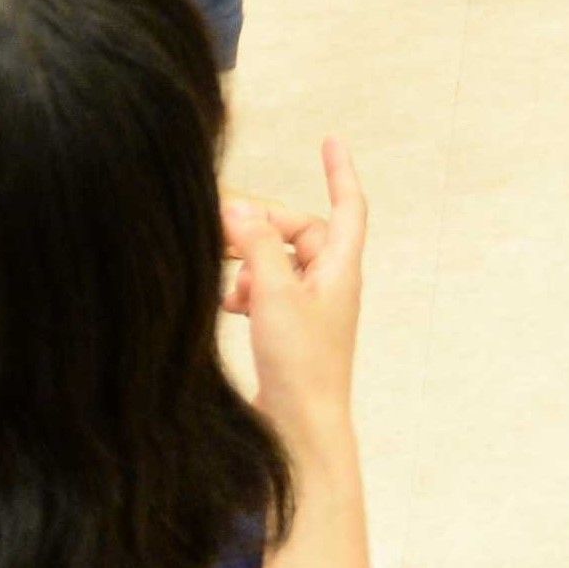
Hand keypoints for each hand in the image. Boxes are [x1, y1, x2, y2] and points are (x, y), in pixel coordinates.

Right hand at [223, 138, 368, 457]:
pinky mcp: (289, 329)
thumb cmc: (301, 364)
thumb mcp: (275, 295)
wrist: (300, 427)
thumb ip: (258, 248)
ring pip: (276, 261)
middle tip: (221, 229)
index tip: (331, 140)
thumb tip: (240, 208)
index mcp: (340, 268)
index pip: (347, 206)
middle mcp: (330, 283)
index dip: (339, 171)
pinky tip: (228, 304)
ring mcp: (310, 307)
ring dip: (250, 262)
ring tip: (230, 283)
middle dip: (261, 227)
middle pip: (297, 231)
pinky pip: (265, 290)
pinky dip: (245, 289)